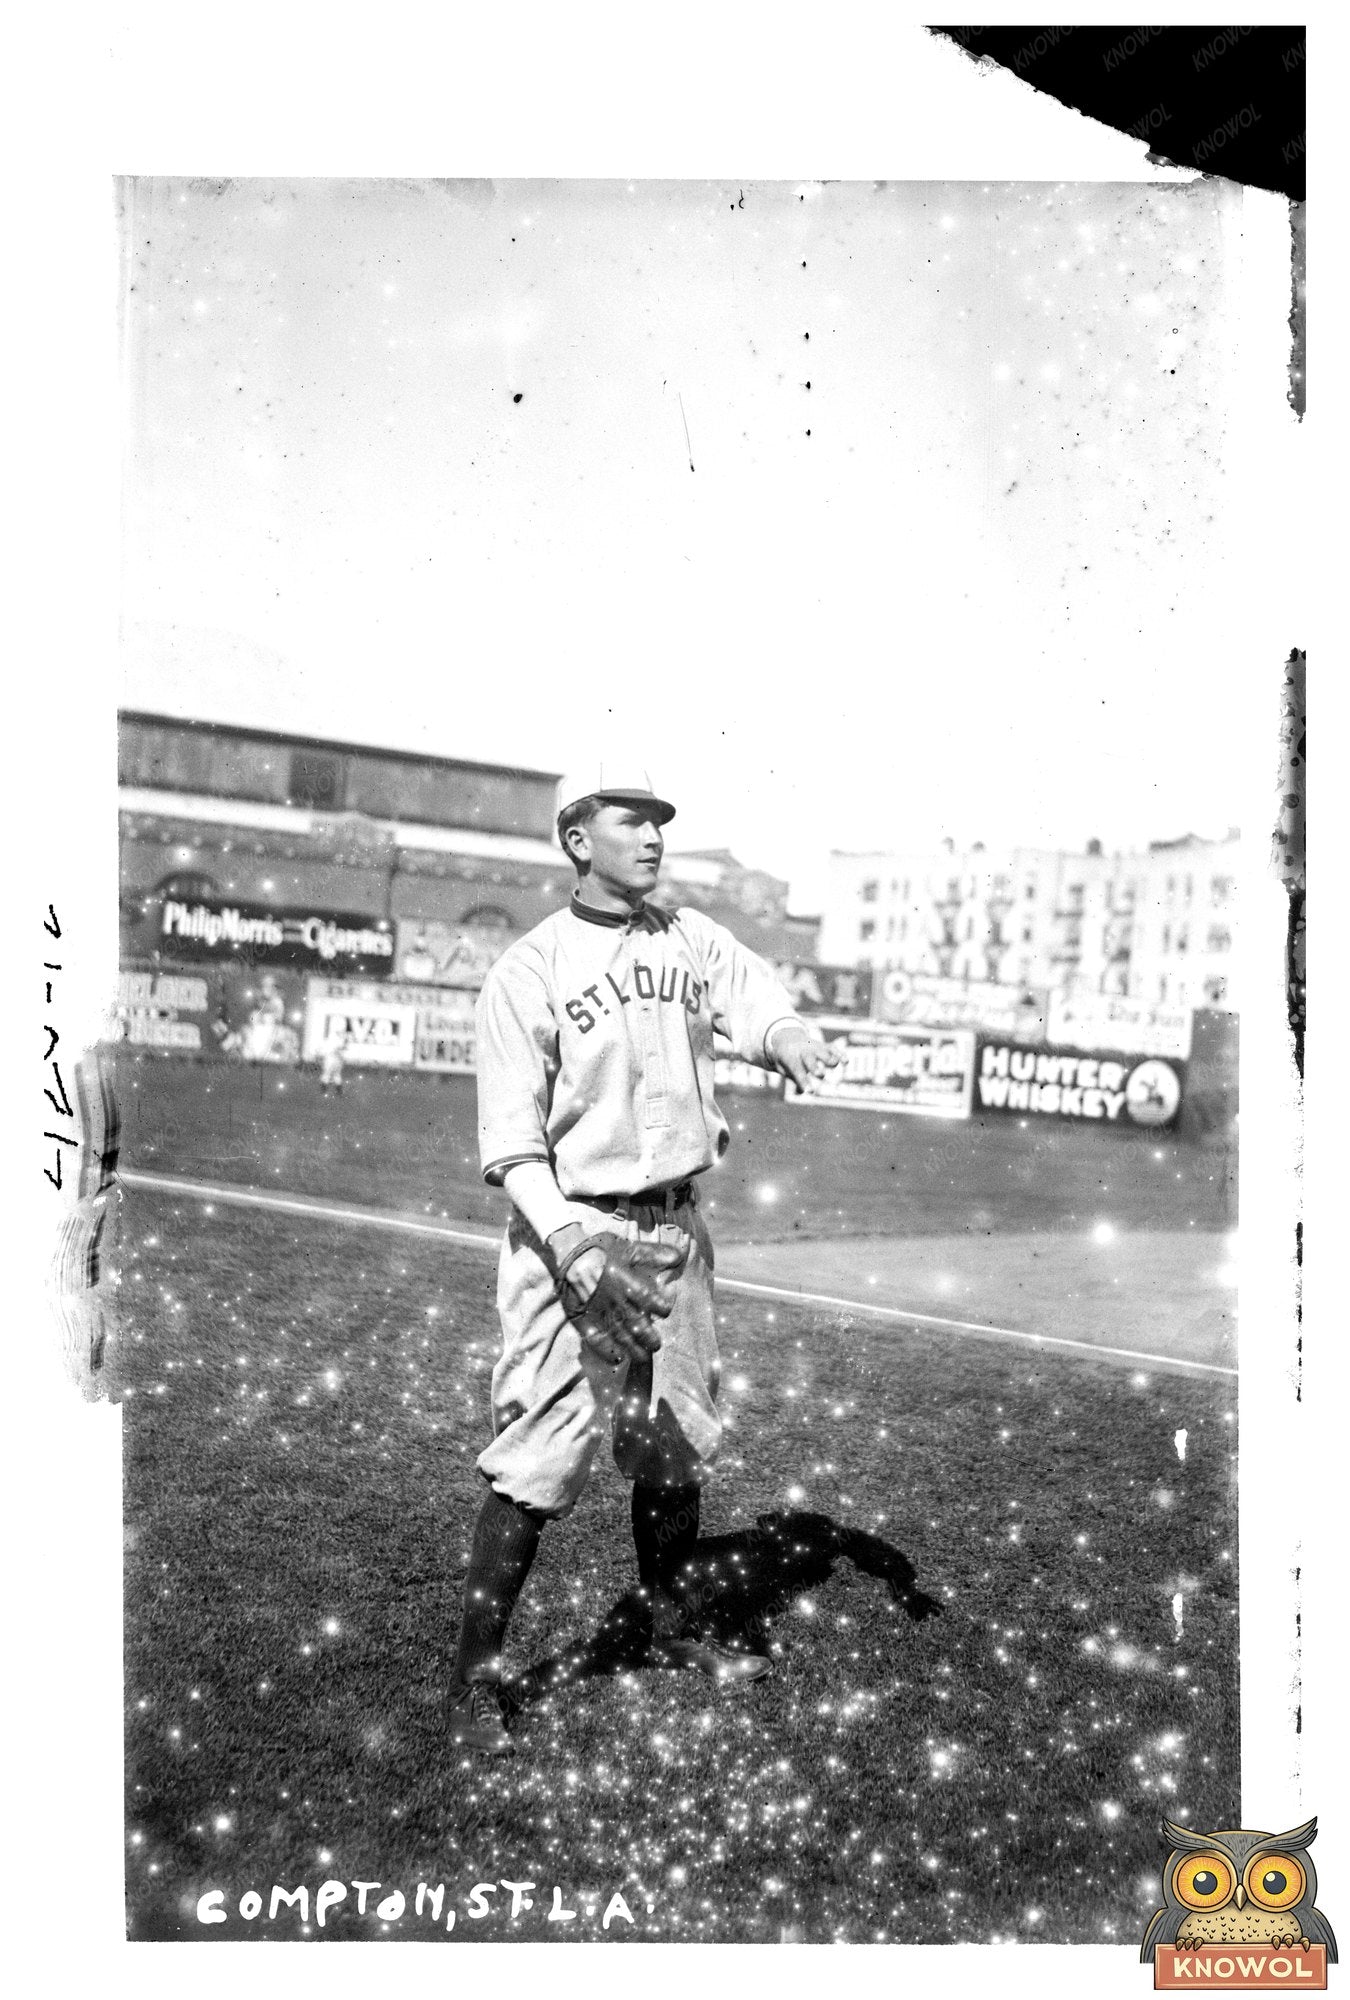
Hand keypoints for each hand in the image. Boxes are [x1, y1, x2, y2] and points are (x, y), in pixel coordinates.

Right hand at [549, 1232, 679, 1365]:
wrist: (568, 1254)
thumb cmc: (600, 1249)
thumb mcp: (628, 1247)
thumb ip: (653, 1254)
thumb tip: (678, 1256)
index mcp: (627, 1283)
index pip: (649, 1301)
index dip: (661, 1308)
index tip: (666, 1312)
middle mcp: (615, 1301)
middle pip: (637, 1325)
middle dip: (649, 1337)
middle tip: (656, 1345)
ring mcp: (599, 1312)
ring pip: (620, 1336)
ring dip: (633, 1348)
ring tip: (643, 1357)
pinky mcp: (584, 1319)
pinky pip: (596, 1340)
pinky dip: (606, 1351)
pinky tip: (616, 1360)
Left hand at [770, 1024, 844, 1090]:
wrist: (786, 1038)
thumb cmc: (786, 1059)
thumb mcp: (784, 1069)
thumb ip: (793, 1080)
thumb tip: (801, 1092)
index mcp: (791, 1057)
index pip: (797, 1070)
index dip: (803, 1081)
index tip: (809, 1092)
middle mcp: (803, 1051)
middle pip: (810, 1060)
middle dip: (816, 1067)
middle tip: (821, 1074)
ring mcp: (814, 1048)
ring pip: (823, 1053)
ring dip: (829, 1059)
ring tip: (834, 1064)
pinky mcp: (824, 1046)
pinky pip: (833, 1049)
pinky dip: (840, 1054)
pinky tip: (846, 1061)